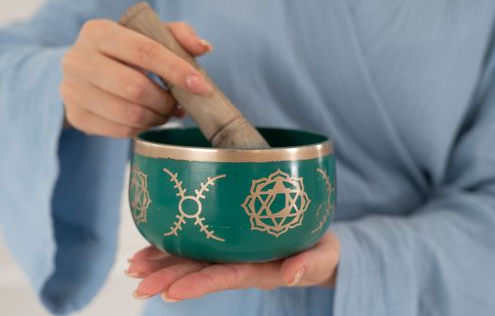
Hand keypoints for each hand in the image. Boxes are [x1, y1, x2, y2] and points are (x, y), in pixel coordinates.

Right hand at [60, 19, 212, 136]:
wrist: (84, 72)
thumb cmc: (124, 52)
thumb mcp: (148, 35)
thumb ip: (178, 35)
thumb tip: (204, 47)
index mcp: (98, 32)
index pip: (144, 52)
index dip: (177, 70)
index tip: (201, 86)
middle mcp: (78, 59)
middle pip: (135, 88)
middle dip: (166, 101)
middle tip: (179, 105)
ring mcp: (72, 90)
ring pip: (129, 113)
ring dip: (158, 117)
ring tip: (167, 112)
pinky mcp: (77, 116)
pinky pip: (121, 130)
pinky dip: (143, 128)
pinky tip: (149, 119)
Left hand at [125, 232, 339, 301]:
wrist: (315, 244)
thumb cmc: (320, 251)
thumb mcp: (323, 257)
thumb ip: (311, 265)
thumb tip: (292, 276)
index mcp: (261, 269)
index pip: (226, 276)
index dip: (198, 284)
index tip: (170, 293)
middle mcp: (239, 263)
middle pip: (200, 271)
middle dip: (168, 278)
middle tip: (137, 284)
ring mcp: (230, 252)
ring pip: (192, 259)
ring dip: (162, 264)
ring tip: (133, 268)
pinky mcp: (227, 240)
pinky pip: (196, 244)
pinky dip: (170, 247)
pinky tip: (147, 249)